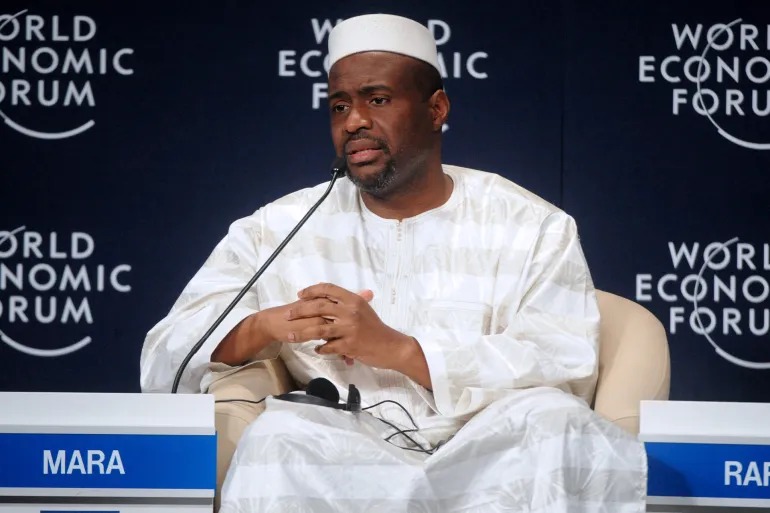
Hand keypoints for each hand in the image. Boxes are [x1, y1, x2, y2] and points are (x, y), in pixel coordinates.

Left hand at [286, 283, 415, 371]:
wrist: (391, 346)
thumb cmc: (376, 328)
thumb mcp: (364, 309)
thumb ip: (348, 302)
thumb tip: (330, 296)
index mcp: (353, 300)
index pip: (328, 289)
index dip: (312, 290)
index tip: (300, 295)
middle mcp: (350, 312)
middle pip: (319, 307)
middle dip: (300, 311)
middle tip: (287, 315)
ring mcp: (349, 329)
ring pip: (319, 329)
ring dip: (301, 333)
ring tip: (290, 335)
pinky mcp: (349, 345)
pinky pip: (328, 347)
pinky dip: (320, 349)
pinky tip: (315, 349)